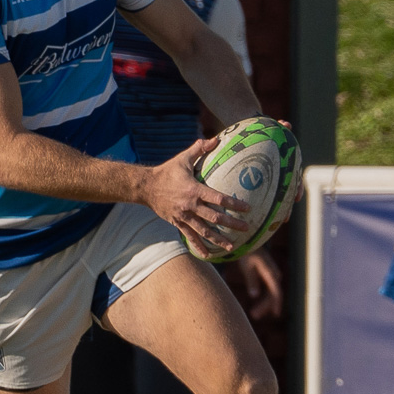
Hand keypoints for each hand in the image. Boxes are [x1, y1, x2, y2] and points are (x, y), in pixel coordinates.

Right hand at [143, 137, 251, 256]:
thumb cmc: (167, 171)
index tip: (248, 208)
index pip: (219, 198)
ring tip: (231, 246)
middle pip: (215, 217)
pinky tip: (208, 255)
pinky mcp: (177, 222)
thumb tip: (215, 138)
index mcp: (194, 189)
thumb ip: (199, 149)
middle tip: (246, 228)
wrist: (145, 187)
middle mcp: (190, 205)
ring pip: (204, 231)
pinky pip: (190, 236)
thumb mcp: (183, 158)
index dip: (234, 204)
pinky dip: (199, 246)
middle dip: (231, 224)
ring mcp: (183, 216)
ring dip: (218, 239)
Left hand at [238, 249, 283, 319]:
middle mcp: (275, 275)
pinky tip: (257, 309)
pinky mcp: (269, 277)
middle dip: (266, 306)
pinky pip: (269, 291)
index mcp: (270, 272)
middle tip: (253, 315)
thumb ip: (251, 280)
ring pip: (272, 294)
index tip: (275, 313)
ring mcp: (273, 276)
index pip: (276, 290)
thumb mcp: (247, 267)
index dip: (276, 303)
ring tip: (253, 314)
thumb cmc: (247, 254)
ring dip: (264, 305)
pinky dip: (264, 300)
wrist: (250, 243)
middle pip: (274, 294)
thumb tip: (254, 296)